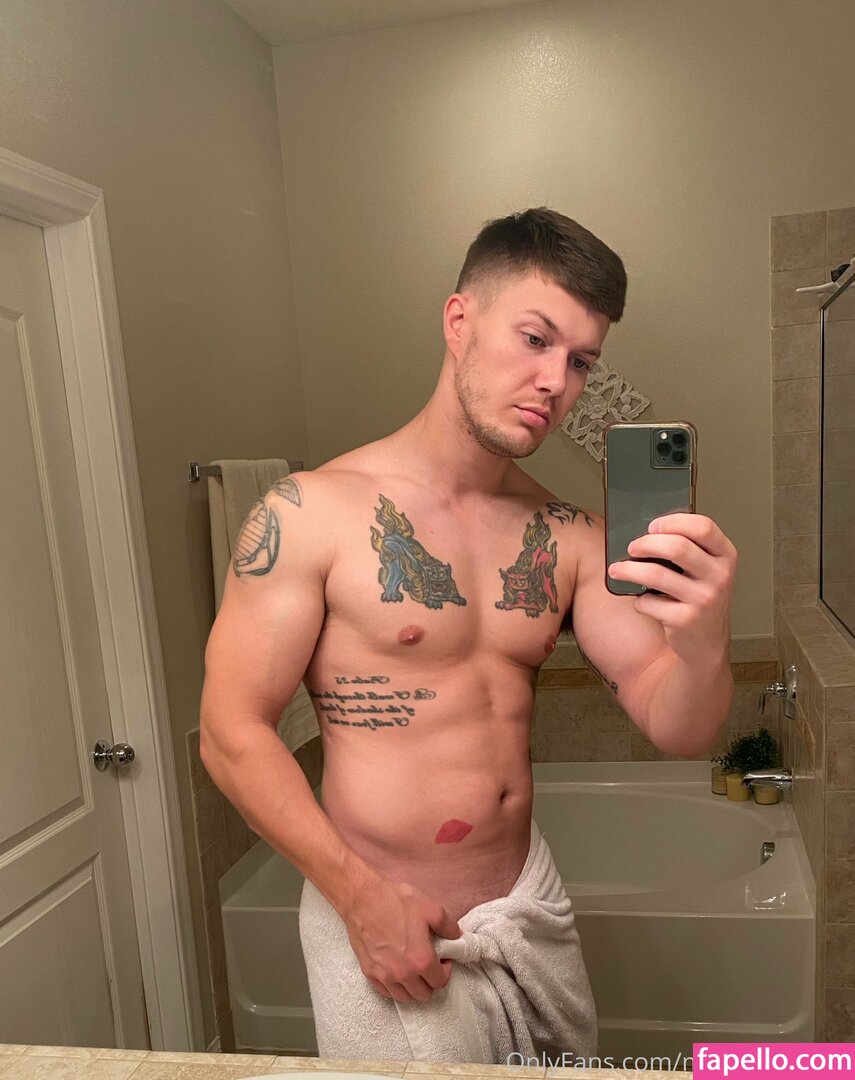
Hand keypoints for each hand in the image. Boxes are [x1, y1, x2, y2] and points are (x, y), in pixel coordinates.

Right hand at [343, 876, 461, 1002]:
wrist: (363, 898)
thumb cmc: (397, 901)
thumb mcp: (431, 908)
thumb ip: (449, 927)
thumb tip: (456, 937)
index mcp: (422, 960)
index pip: (440, 981)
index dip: (445, 970)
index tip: (443, 959)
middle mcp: (404, 974)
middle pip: (424, 994)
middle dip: (430, 981)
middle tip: (429, 964)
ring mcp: (385, 976)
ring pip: (405, 997)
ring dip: (413, 987)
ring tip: (413, 969)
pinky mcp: (369, 973)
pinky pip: (386, 992)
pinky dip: (394, 987)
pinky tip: (396, 971)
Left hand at [607, 513, 736, 663]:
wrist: (707, 644)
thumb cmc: (700, 599)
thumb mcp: (706, 571)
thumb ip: (689, 549)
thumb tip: (647, 532)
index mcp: (725, 556)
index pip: (704, 527)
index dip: (674, 521)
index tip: (652, 525)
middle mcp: (719, 576)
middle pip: (677, 547)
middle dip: (646, 543)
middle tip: (631, 547)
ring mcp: (704, 600)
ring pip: (656, 574)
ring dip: (629, 570)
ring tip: (617, 570)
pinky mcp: (686, 620)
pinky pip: (650, 602)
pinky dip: (639, 601)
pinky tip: (642, 601)